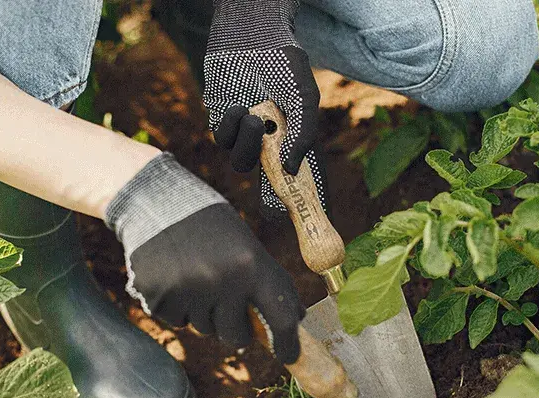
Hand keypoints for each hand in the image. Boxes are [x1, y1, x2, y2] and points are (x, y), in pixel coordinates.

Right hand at [105, 153, 303, 363]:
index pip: (281, 319)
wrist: (157, 202)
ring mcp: (188, 292)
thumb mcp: (248, 246)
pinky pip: (176, 322)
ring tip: (195, 276)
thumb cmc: (212, 227)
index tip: (288, 355)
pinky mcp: (158, 297)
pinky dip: (177, 307)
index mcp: (251, 265)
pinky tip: (174, 277)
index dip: (288, 344)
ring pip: (204, 330)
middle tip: (226, 304)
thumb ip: (270, 282)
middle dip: (235, 329)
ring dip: (203, 313)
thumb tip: (295, 319)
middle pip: (237, 338)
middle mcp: (222, 282)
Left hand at [203, 0, 326, 214]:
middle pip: (272, 185)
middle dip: (272, 202)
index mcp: (297, 138)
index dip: (309, 200)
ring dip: (249, 146)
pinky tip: (239, 107)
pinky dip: (232, 128)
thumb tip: (291, 170)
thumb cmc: (283, 63)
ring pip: (244, 163)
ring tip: (255, 118)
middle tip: (274, 214)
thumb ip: (303, 135)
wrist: (250, 34)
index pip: (306, 176)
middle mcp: (273, 142)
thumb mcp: (305, 98)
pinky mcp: (224, 124)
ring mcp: (248, 135)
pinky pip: (225, 141)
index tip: (313, 220)